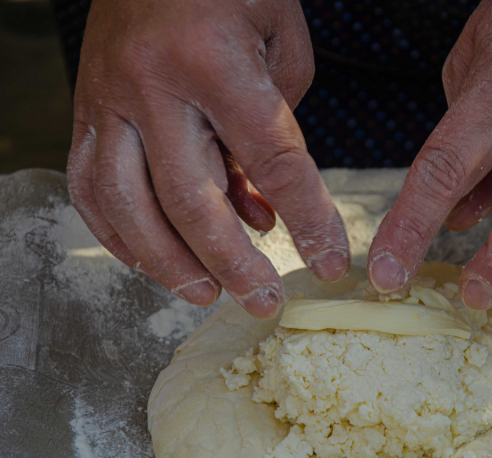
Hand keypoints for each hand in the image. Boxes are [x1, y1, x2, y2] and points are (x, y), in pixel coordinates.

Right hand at [67, 0, 349, 317]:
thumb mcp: (282, 47)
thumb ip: (277, 130)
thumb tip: (261, 212)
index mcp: (214, 62)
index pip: (272, 162)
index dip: (308, 220)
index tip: (330, 262)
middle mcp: (151, 85)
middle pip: (189, 199)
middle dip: (232, 263)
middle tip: (264, 302)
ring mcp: (107, 98)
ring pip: (125, 204)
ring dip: (165, 262)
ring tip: (205, 294)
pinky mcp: (86, 107)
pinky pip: (87, 185)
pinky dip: (116, 233)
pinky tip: (148, 260)